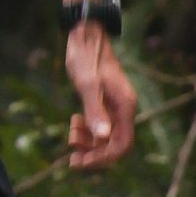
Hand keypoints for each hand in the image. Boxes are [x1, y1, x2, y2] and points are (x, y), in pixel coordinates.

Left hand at [66, 23, 135, 171]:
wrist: (85, 34)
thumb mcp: (87, 83)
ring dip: (89, 143)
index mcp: (125, 106)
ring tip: (70, 138)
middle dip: (94, 155)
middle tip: (72, 161)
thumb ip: (95, 110)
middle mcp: (123, 108)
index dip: (104, 158)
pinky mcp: (104, 102)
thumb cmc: (86, 56)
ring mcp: (114, 106)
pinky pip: (99, 126)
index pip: (122, 145)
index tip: (81, 162)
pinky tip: (74, 124)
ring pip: (106, 137)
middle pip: (115, 145)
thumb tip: (103, 138)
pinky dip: (87, 131)